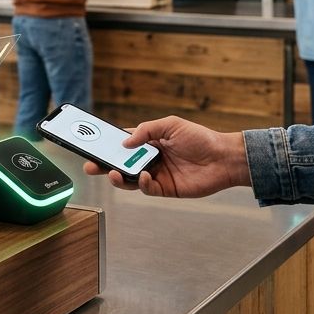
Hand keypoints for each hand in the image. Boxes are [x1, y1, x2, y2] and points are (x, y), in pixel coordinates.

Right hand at [82, 116, 250, 198]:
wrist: (223, 159)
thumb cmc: (200, 138)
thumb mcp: (171, 125)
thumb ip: (147, 130)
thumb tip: (125, 141)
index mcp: (150, 141)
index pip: (123, 142)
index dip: (108, 144)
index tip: (92, 143)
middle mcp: (150, 158)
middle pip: (121, 163)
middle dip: (104, 164)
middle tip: (90, 165)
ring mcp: (156, 174)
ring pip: (129, 178)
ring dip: (118, 177)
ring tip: (112, 173)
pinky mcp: (165, 188)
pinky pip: (146, 188)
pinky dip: (141, 183)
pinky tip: (142, 176)